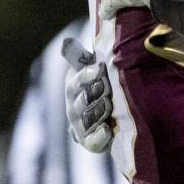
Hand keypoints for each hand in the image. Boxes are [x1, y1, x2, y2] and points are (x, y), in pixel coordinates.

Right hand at [62, 37, 112, 152]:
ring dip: (98, 111)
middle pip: (81, 101)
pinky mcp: (91, 140)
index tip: (101, 69)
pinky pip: (91, 142)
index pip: (78, 81)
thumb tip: (66, 41)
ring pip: (86, 120)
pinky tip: (106, 130)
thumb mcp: (91, 65)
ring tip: (109, 105)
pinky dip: (98, 137)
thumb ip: (78, 55)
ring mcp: (82, 124)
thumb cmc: (102, 80)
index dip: (88, 75)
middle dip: (95, 93)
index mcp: (75, 86)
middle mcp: (75, 106)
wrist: (118, 107)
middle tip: (108, 87)